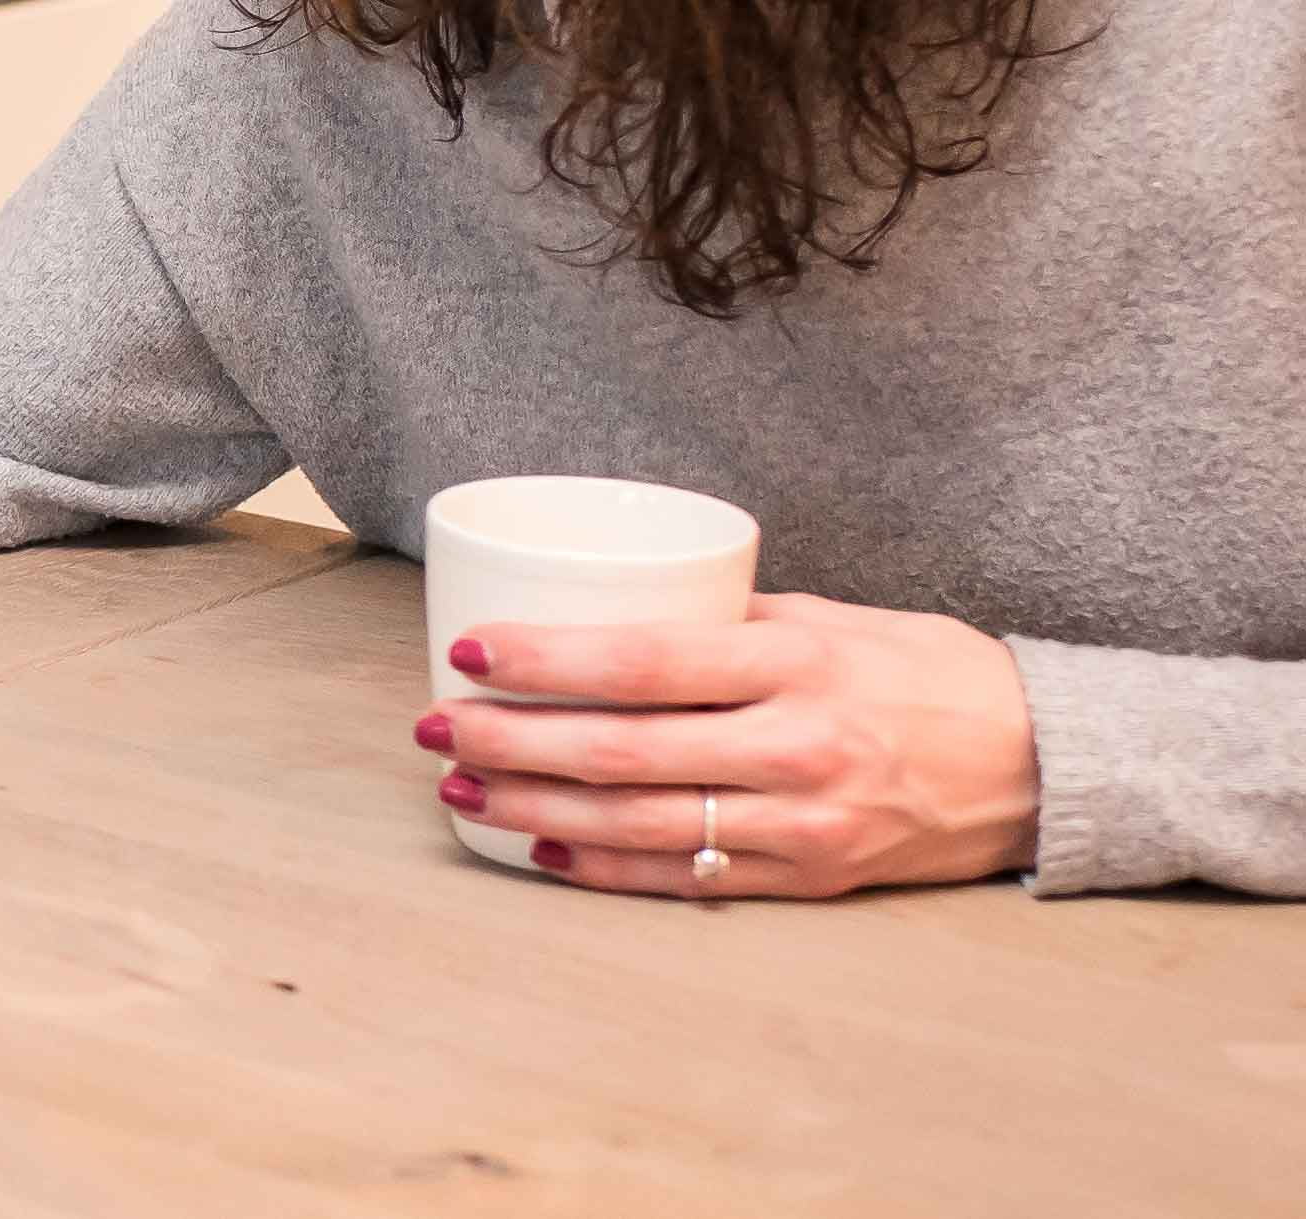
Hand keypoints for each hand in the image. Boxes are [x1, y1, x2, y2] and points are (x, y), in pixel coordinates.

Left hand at [423, 592, 1041, 897]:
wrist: (1044, 761)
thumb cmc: (923, 669)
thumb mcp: (829, 616)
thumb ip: (727, 617)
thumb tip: (614, 602)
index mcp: (794, 663)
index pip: (643, 663)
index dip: (547, 662)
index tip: (473, 652)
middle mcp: (794, 746)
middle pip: (622, 751)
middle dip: (511, 744)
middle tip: (436, 729)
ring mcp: (801, 822)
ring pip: (641, 824)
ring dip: (537, 813)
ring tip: (463, 792)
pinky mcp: (810, 878)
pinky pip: (688, 878)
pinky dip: (606, 867)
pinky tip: (543, 851)